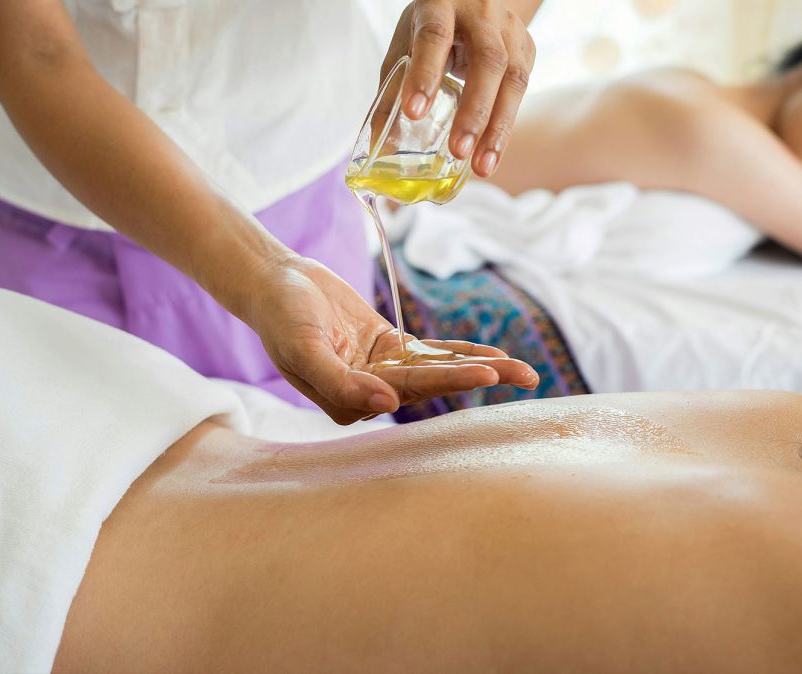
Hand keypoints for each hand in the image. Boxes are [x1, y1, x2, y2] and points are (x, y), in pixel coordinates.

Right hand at [242, 254, 538, 424]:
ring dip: (481, 368)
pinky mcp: (389, 348)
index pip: (407, 392)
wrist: (274, 282)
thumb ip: (339, 382)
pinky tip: (494, 355)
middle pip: (434, 386)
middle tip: (527, 376)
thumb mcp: (302, 348)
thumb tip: (385, 406)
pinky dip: (461, 352)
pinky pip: (431, 352)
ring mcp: (383, 370)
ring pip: (439, 370)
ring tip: (525, 371)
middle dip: (480, 379)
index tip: (485, 374)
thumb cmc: (281, 316)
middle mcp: (371, 392)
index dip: (449, 382)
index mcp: (349, 401)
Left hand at [381, 0, 536, 177]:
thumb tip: (382, 144)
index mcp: (440, 6)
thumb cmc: (433, 27)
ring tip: (482, 166)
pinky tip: (492, 153)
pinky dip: (505, 126)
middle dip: (474, 111)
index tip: (414, 112)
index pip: (435, 37)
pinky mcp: (527, 50)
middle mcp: (481, 15)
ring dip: (498, 128)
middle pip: (487, 60)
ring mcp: (510, 31)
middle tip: (459, 151)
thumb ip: (392, 91)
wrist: (476, 1)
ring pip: (513, 79)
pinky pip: (521, 92)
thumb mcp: (406, 46)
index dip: (425, 74)